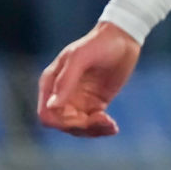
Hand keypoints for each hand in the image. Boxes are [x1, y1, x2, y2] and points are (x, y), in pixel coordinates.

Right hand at [38, 21, 141, 136]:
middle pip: (63, 124)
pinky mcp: (95, 103)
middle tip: (104, 119)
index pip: (47, 114)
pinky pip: (92, 123)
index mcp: (51, 83)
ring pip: (78, 127)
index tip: (85, 117)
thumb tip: (52, 105)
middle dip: (82, 127)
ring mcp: (78, 100)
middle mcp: (61, 94)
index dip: (63, 122)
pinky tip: (113, 128)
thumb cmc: (99, 43)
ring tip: (111, 125)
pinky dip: (101, 128)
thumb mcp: (81, 57)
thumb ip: (66, 80)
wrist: (123, 38)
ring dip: (93, 131)